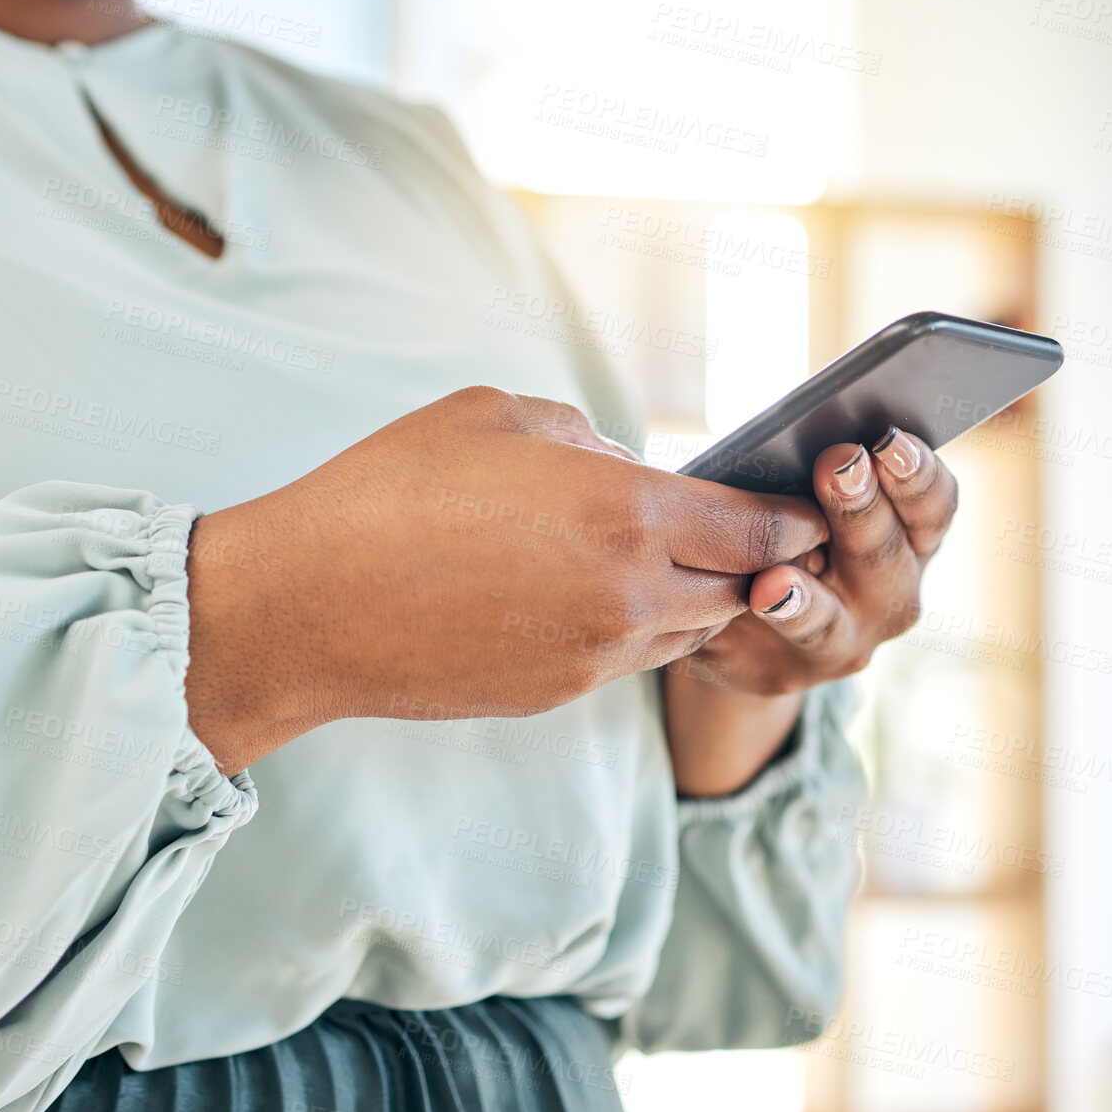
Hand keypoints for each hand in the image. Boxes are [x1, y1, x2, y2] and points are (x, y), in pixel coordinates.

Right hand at [184, 386, 827, 771]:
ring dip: (691, 595)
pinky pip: (625, 659)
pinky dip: (632, 626)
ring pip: (685, 630)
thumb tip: (620, 465)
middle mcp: (628, 595)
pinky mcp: (554, 695)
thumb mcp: (494, 416)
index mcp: (624, 511)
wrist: (306, 606)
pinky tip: (589, 594)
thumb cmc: (389, 490)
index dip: (790, 516)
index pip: (755, 526)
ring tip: (666, 560)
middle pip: (737, 589)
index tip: (805, 509)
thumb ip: (582, 438)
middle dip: (751, 561)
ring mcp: (593, 657)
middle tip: (745, 534)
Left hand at [663, 427, 958, 794]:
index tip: (890, 438)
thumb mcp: (804, 497)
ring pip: (830, 616)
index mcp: (909, 537)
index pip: (932, 504)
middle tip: (840, 464)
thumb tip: (794, 436)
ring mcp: (846, 640)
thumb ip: (814, 474)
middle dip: (860, 505)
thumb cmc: (782, 531)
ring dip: (806, 594)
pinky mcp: (788, 670)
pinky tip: (754, 597)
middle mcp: (892, 593)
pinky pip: (774, 643)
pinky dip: (766, 620)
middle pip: (885, 549)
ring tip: (778, 576)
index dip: (916, 471)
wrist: (743, 624)